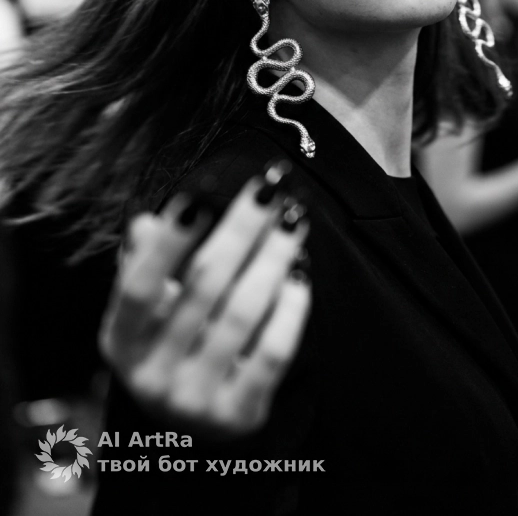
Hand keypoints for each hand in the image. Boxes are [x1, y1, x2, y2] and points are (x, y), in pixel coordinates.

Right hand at [98, 162, 310, 438]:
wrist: (192, 426)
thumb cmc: (171, 343)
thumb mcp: (147, 310)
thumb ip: (145, 263)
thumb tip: (145, 222)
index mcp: (120, 341)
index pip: (139, 287)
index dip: (168, 242)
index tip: (201, 195)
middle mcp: (151, 376)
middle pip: (202, 287)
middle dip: (240, 230)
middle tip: (267, 189)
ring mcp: (196, 400)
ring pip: (242, 313)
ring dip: (272, 258)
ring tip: (292, 221)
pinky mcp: (239, 415)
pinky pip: (273, 352)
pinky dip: (290, 309)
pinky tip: (299, 275)